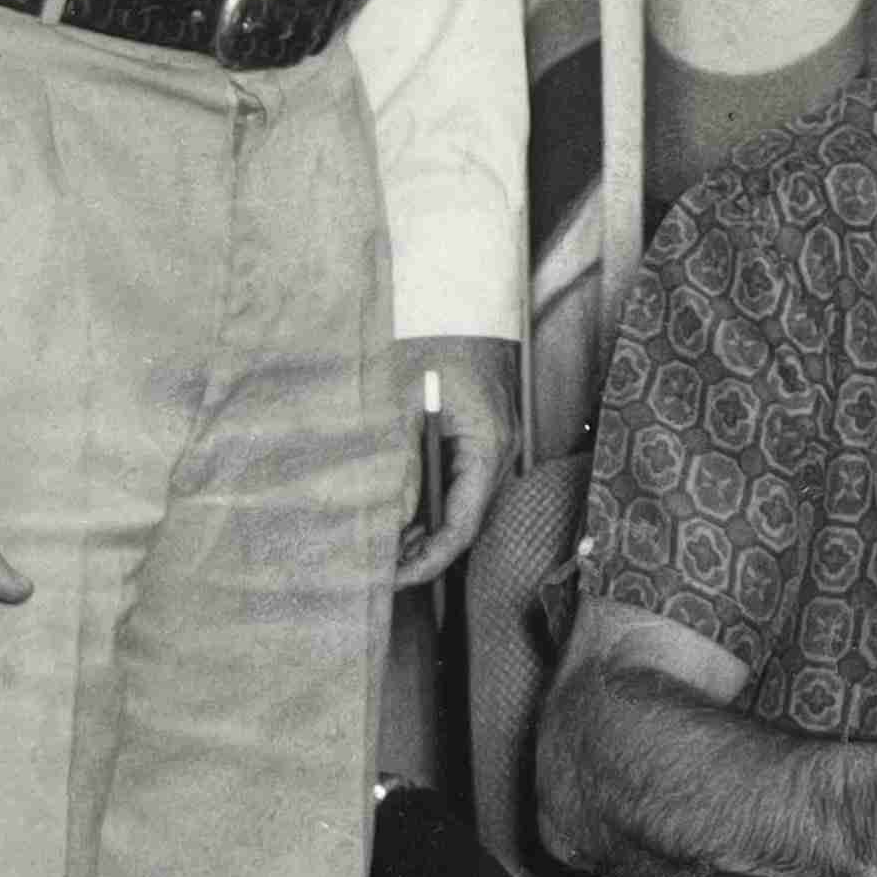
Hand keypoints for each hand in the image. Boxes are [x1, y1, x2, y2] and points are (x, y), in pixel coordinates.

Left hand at [393, 333, 517, 589]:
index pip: (463, 526)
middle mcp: (498, 450)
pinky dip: (428, 505)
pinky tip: (398, 514)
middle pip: (465, 521)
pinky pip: (457, 484)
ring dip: (424, 530)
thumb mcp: (401, 402)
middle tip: (378, 572)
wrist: (455, 297)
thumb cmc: (429, 340)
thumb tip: (390, 524)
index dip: (429, 561)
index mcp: (486, 445)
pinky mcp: (478, 435)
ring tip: (382, 550)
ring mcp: (491, 443)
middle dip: (424, 553)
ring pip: (461, 505)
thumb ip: (397, 464)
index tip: (393, 579)